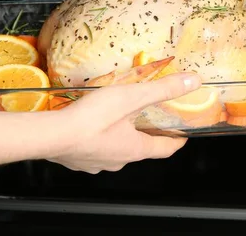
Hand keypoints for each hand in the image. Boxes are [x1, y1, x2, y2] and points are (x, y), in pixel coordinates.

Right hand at [45, 72, 201, 173]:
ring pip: (114, 151)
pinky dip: (96, 141)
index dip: (175, 142)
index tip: (181, 136)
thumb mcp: (132, 96)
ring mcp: (95, 164)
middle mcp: (118, 161)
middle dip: (144, 135)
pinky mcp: (76, 161)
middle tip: (146, 119)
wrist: (52, 135)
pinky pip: (92, 151)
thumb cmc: (93, 117)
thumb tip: (194, 82)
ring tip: (115, 120)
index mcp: (136, 149)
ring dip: (118, 138)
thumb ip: (163, 88)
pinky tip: (89, 128)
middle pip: (138, 149)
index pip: (164, 149)